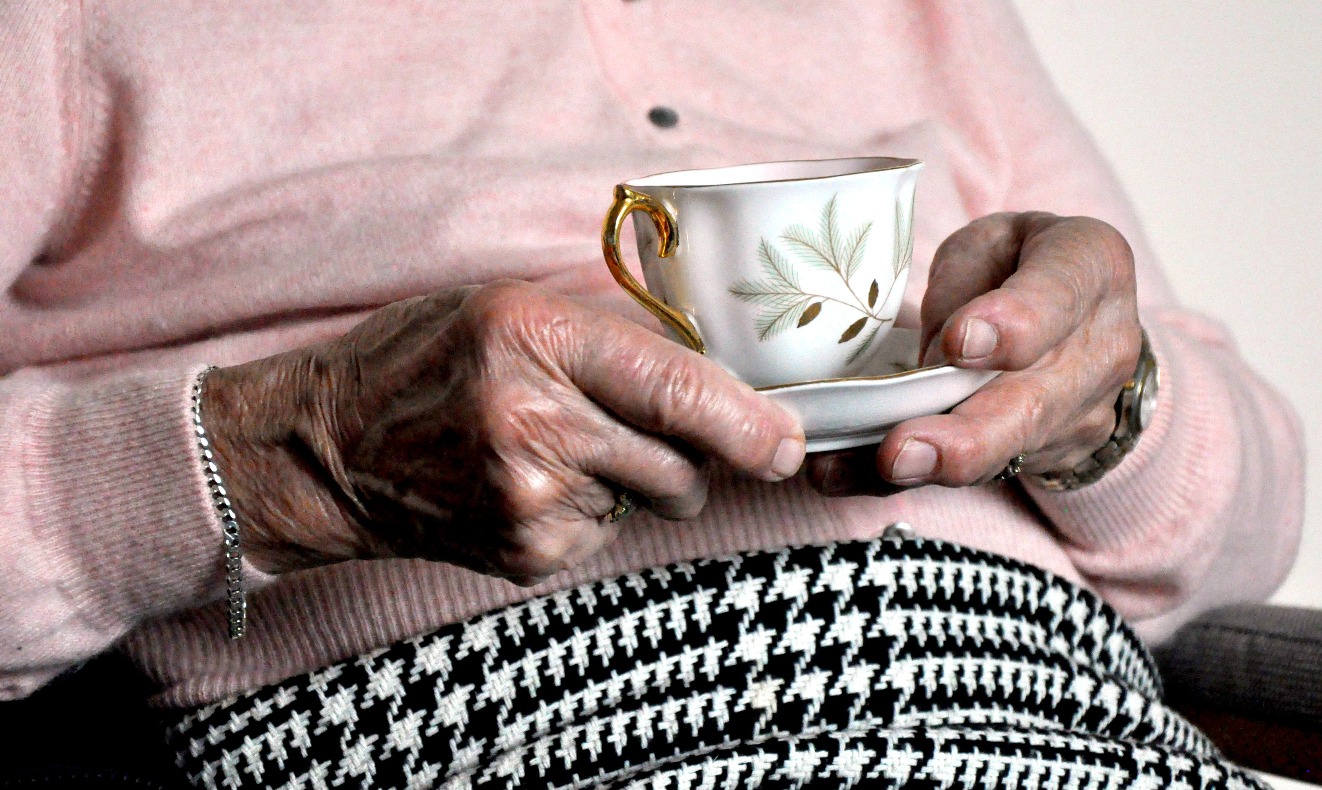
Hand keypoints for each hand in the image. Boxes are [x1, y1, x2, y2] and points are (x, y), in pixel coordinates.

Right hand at [203, 280, 805, 582]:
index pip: (675, 388)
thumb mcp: (511, 310)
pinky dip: (586, 514)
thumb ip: (612, 342)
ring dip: (630, 482)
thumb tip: (728, 392)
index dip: (746, 424)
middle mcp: (532, 422)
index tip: (788, 444)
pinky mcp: (523, 555)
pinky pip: (605, 537)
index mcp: (533, 337)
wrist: (325, 447)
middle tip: (624, 428)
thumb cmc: (425, 361)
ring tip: (552, 450)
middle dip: (687, 454)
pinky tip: (524, 487)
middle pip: (680, 464)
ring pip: (649, 502)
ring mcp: (527, 500)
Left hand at [807, 212, 1140, 494]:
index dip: (1013, 323)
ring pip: (1003, 450)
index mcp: (1090, 266)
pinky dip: (907, 479)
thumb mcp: (991, 243)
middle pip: (1032, 403)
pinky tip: (848, 475)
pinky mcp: (1044, 454)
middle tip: (902, 450)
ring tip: (876, 469)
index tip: (959, 343)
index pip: (1059, 295)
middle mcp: (1099, 349)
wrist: (1082, 317)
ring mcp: (1079, 413)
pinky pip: (974, 471)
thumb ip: (964, 289)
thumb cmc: (1019, 264)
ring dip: (934, 468)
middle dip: (965, 437)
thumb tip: (931, 362)